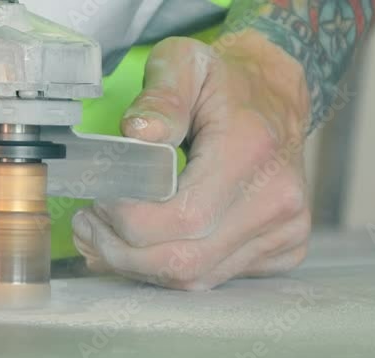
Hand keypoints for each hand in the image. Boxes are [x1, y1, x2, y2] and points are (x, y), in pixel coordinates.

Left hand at [72, 34, 312, 289]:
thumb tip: (139, 134)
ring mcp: (285, 230)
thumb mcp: (185, 63)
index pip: (180, 217)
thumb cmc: (224, 83)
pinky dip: (168, 270)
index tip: (97, 200)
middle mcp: (276, 199)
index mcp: (251, 152)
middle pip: (182, 260)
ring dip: (138, 266)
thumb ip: (160, 96)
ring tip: (105, 236)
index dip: (126, 220)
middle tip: (89, 225)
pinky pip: (213, 278)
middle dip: (122, 251)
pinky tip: (142, 245)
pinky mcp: (284, 249)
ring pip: (194, 278)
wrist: (276, 97)